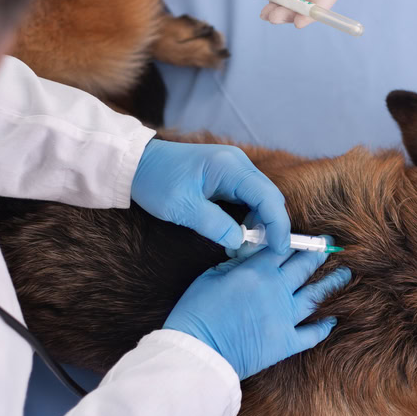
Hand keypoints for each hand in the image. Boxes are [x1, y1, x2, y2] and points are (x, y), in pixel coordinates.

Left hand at [131, 139, 290, 252]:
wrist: (137, 163)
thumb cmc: (156, 181)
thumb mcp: (182, 208)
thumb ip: (215, 225)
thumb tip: (240, 242)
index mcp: (229, 166)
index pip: (268, 197)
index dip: (278, 225)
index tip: (280, 249)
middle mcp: (238, 163)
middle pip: (270, 196)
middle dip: (272, 225)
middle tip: (262, 252)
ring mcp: (234, 167)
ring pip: (261, 198)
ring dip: (260, 222)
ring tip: (247, 246)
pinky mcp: (228, 175)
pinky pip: (249, 196)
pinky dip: (250, 216)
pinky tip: (240, 233)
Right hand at [165, 246, 351, 378]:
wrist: (200, 351)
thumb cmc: (197, 313)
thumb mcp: (211, 276)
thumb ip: (236, 263)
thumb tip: (253, 255)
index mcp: (258, 271)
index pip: (284, 248)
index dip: (297, 239)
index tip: (307, 234)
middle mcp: (277, 290)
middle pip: (305, 266)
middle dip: (319, 253)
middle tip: (330, 245)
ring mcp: (285, 317)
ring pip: (315, 295)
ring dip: (333, 283)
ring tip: (346, 274)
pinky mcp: (286, 342)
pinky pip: (311, 333)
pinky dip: (323, 327)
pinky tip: (332, 320)